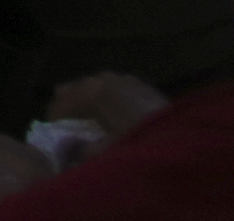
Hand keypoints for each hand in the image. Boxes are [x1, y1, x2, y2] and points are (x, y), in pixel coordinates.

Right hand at [45, 72, 166, 144]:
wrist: (183, 139)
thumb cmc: (138, 143)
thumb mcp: (107, 153)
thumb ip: (84, 151)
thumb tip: (73, 150)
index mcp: (92, 94)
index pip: (63, 103)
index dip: (54, 116)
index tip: (50, 128)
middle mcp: (105, 80)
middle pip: (77, 87)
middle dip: (68, 101)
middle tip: (64, 117)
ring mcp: (124, 80)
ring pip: (96, 83)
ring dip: (88, 96)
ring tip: (87, 111)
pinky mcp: (141, 84)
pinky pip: (115, 85)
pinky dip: (107, 94)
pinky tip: (113, 107)